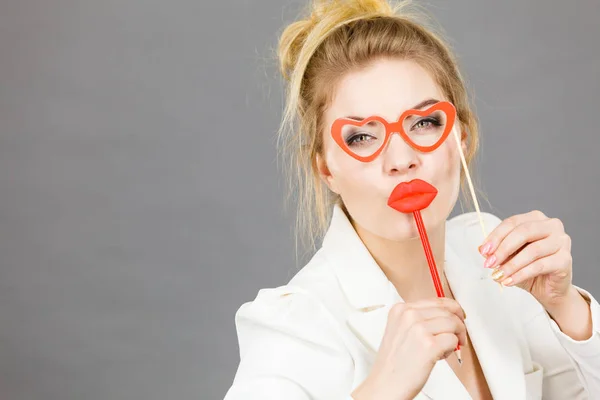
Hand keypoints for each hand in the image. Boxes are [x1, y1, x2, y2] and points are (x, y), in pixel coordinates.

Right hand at [351, 297, 466, 399]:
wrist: (385, 384)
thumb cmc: (394, 363)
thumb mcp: (399, 330)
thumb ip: (418, 319)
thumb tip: (445, 315)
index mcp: (400, 309)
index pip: (436, 300)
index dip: (452, 309)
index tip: (459, 316)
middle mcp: (409, 315)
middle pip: (448, 310)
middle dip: (459, 323)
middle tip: (460, 334)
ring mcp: (418, 329)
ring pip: (453, 323)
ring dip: (457, 336)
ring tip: (446, 348)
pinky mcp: (429, 345)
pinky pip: (453, 340)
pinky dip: (452, 349)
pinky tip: (441, 356)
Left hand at [478, 210, 572, 307]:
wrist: (549, 289)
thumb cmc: (528, 268)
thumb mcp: (508, 257)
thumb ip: (496, 250)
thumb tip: (481, 249)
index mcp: (536, 219)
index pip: (513, 222)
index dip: (496, 236)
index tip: (484, 251)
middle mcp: (552, 226)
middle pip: (523, 232)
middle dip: (503, 248)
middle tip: (489, 263)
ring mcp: (561, 241)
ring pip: (532, 250)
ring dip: (511, 265)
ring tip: (498, 275)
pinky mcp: (565, 259)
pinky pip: (540, 265)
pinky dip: (521, 274)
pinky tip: (509, 281)